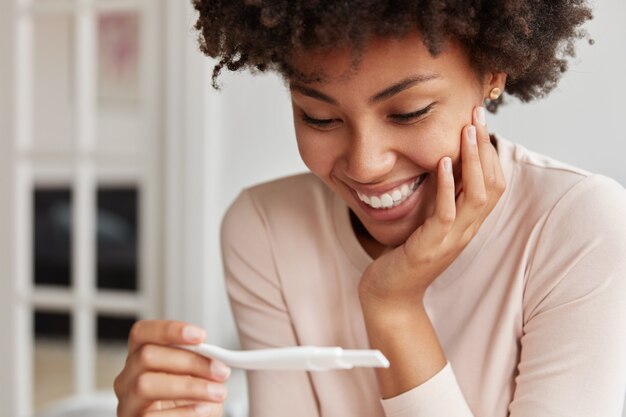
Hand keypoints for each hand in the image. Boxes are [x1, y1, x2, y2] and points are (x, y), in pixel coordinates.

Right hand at [114, 320, 230, 416]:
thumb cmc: (188, 402)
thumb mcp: (194, 376)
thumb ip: (198, 361)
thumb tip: (215, 356)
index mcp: (139, 358)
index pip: (142, 333)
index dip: (169, 330)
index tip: (200, 336)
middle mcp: (127, 379)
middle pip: (147, 356)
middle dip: (189, 361)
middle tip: (220, 371)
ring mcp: (126, 403)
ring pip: (145, 384)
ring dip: (189, 387)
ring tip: (216, 393)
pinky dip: (183, 412)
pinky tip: (202, 410)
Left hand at [359, 106, 505, 307]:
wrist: (390, 296)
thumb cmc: (405, 256)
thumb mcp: (426, 222)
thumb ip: (438, 199)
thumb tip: (438, 165)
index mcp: (467, 223)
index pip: (492, 183)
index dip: (490, 151)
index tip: (479, 120)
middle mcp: (465, 230)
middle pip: (491, 183)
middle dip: (486, 146)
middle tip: (478, 114)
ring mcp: (451, 240)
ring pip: (477, 196)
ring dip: (474, 160)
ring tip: (468, 130)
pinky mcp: (430, 247)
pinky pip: (446, 213)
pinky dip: (448, 186)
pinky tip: (444, 163)